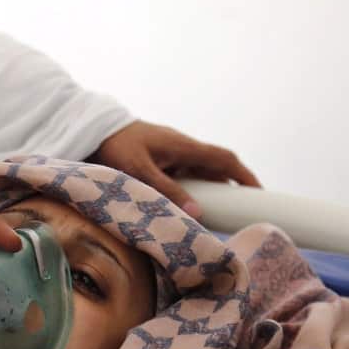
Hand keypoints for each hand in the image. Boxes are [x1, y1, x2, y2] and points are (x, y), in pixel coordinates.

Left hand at [90, 120, 260, 219]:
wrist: (89, 129)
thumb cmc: (113, 146)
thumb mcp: (139, 171)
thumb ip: (167, 191)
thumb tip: (198, 214)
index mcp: (183, 146)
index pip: (224, 160)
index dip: (244, 176)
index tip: (259, 195)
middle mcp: (181, 148)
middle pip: (215, 168)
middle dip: (230, 189)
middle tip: (240, 214)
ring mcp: (170, 154)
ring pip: (199, 174)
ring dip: (209, 193)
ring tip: (216, 218)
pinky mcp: (158, 160)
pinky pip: (182, 177)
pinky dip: (191, 192)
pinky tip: (186, 210)